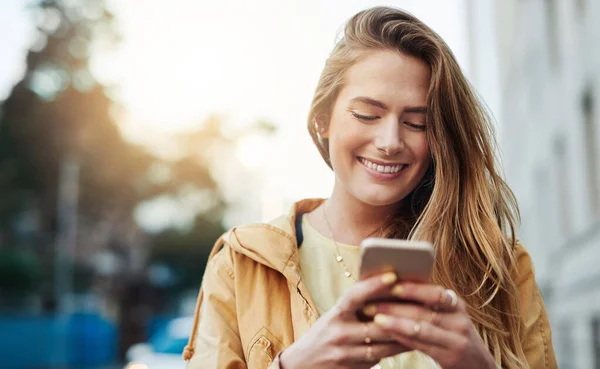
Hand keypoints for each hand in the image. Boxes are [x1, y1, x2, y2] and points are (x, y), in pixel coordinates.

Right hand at [279, 272, 410, 368]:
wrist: (302, 365)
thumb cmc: (324, 334)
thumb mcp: (334, 316)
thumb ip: (355, 307)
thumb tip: (386, 288)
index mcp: (335, 314)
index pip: (354, 295)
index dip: (373, 285)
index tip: (393, 275)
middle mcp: (338, 333)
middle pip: (377, 325)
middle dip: (401, 317)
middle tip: (424, 306)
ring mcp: (344, 354)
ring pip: (383, 346)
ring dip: (404, 338)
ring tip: (423, 327)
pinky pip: (378, 360)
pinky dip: (393, 352)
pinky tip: (407, 345)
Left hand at [366, 282, 496, 368]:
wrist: (478, 366)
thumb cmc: (453, 335)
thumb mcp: (448, 316)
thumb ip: (429, 304)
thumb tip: (394, 285)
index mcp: (456, 305)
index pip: (435, 293)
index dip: (413, 288)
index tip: (390, 283)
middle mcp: (459, 321)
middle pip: (424, 311)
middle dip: (395, 306)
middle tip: (371, 303)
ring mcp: (456, 341)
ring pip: (421, 329)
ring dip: (395, 323)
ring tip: (375, 319)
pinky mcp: (450, 357)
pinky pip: (421, 345)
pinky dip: (402, 338)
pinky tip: (388, 334)